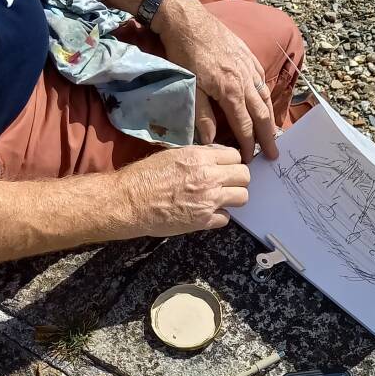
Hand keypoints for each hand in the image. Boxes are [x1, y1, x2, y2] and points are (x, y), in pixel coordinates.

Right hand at [116, 144, 250, 236]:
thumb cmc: (144, 177)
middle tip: (227, 183)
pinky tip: (207, 213)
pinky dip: (219, 216)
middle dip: (238, 179)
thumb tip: (213, 156)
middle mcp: (209, 177)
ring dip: (233, 198)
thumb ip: (197, 155)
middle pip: (245, 176)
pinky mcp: (203, 221)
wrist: (129, 202)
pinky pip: (226, 218)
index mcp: (200, 157)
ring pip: (242, 197)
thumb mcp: (172, 155)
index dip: (232, 162)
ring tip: (220, 198)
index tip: (226, 168)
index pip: (235, 156)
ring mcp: (209, 200)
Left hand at [153, 0, 277, 162]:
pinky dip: (266, 94)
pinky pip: (262, 79)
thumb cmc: (184, 54)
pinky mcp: (247, 55)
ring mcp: (248, 67)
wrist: (188, 20)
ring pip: (265, 97)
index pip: (244, 126)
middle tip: (274, 155)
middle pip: (261, 114)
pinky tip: (265, 100)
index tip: (251, 159)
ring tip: (274, 133)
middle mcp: (245, 80)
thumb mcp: (189, 88)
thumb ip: (202, 115)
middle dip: (268, 137)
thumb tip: (210, 140)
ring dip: (271, 117)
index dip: (249, 145)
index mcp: (230, 91)